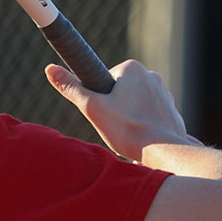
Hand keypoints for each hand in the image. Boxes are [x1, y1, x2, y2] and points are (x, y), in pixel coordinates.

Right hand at [46, 59, 193, 159]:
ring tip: (129, 135)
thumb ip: (71, 88)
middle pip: (120, 92)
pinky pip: (150, 117)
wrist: (164, 152)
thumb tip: (50, 69)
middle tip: (115, 126)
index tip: (104, 113)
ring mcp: (164, 94)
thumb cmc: (128, 130)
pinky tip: (142, 140)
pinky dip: (144, 128)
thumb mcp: (92, 108)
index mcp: (132, 68)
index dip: (100, 99)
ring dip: (129, 119)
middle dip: (115, 109)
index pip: (105, 80)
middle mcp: (151, 76)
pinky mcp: (171, 111)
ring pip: (135, 105)